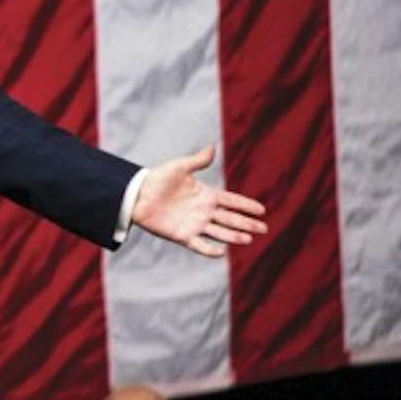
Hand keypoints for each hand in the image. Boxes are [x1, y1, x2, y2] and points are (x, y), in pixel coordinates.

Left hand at [132, 145, 265, 257]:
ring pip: (219, 232)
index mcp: (205, 195)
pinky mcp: (182, 235)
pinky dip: (209, 249)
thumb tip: (213, 147)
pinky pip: (199, 244)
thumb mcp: (179, 167)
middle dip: (247, 223)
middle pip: (230, 218)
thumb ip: (197, 161)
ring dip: (233, 236)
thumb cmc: (157, 179)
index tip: (262, 210)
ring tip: (248, 239)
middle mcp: (203, 211)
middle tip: (264, 228)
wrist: (136, 195)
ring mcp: (194, 224)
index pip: (231, 201)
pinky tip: (221, 252)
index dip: (246, 205)